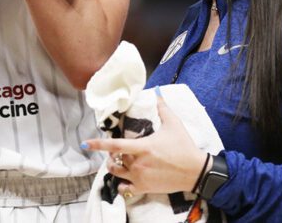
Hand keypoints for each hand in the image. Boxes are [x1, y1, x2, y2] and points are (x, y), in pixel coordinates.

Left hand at [83, 98, 208, 196]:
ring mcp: (140, 177)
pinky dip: (122, 185)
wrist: (195, 171)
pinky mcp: (144, 188)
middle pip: (116, 158)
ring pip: (117, 173)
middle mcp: (138, 163)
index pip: (115, 146)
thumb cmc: (184, 146)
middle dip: (115, 154)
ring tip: (120, 162)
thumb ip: (163, 108)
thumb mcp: (174, 124)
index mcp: (142, 147)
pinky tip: (125, 179)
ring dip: (115, 167)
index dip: (99, 144)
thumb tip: (158, 92)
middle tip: (120, 150)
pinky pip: (125, 189)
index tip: (86, 144)